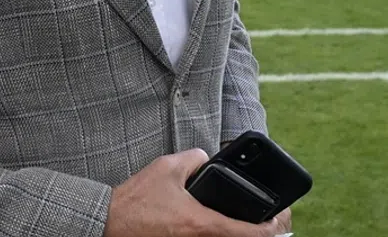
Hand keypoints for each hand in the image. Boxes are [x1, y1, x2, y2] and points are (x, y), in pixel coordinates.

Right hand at [104, 149, 291, 236]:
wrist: (108, 223)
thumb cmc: (135, 199)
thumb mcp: (167, 166)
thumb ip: (195, 158)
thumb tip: (208, 159)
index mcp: (203, 223)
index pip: (251, 233)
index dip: (272, 227)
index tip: (278, 219)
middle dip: (260, 232)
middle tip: (268, 221)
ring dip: (240, 233)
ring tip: (249, 222)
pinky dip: (222, 233)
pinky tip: (224, 225)